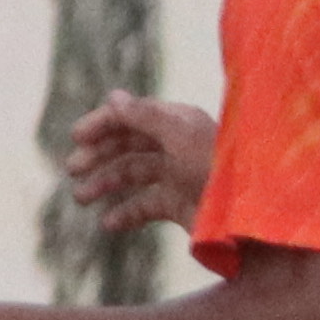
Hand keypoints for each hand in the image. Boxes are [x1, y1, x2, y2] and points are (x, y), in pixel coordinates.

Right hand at [63, 92, 217, 239]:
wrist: (248, 216)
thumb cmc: (216, 167)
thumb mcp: (178, 134)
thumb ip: (143, 114)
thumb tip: (112, 97)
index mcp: (177, 123)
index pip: (131, 116)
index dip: (102, 124)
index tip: (76, 138)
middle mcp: (175, 146)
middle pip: (127, 145)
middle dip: (98, 155)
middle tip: (72, 170)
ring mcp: (176, 176)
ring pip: (131, 175)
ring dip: (104, 184)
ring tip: (80, 198)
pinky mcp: (178, 205)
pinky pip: (144, 207)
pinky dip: (125, 214)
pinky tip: (109, 223)